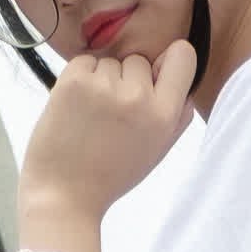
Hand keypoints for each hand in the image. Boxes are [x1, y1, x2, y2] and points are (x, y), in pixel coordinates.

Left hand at [18, 40, 196, 236]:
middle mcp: (137, 97)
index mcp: (163, 116)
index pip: (183, 56)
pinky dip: (81, 78)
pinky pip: (85, 61)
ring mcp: (105, 85)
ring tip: (92, 117)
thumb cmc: (109, 177)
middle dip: (128, 80)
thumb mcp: (154, 154)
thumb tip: (186, 90)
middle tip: (113, 117)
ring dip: (102, 81)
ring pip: (111, 62)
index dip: (168, 63)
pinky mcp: (75, 79)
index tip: (154, 77)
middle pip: (140, 60)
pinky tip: (76, 108)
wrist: (64, 195)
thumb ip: (176, 120)